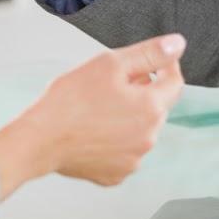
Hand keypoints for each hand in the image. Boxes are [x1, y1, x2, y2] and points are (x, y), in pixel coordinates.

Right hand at [0, 34, 185, 199]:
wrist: (40, 139)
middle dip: (141, 92)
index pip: (175, 81)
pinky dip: (115, 140)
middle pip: (156, 106)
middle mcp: (149, 137)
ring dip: (128, 117)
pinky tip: (93, 131)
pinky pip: (124, 151)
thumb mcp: (110, 64)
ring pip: (140, 129)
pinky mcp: (117, 174)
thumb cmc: (70, 101)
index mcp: (151, 108)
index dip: (164, 66)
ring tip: (97, 109)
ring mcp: (133, 160)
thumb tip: (178, 44)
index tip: (151, 61)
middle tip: (109, 84)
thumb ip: (150, 53)